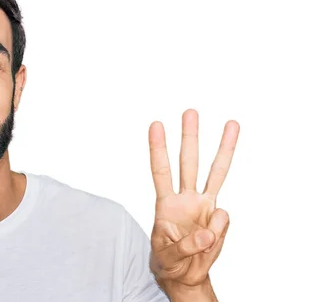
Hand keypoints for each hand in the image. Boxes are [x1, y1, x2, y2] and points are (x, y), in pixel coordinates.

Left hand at [148, 109, 238, 290]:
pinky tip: (207, 242)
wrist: (185, 275)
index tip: (156, 124)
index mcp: (165, 204)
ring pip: (215, 172)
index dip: (158, 148)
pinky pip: (224, 218)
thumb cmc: (169, 261)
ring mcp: (204, 206)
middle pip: (188, 162)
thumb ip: (186, 245)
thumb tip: (209, 232)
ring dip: (223, 147)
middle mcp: (186, 198)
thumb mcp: (167, 257)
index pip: (161, 171)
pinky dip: (218, 231)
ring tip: (231, 123)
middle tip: (190, 111)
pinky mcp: (218, 219)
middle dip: (189, 137)